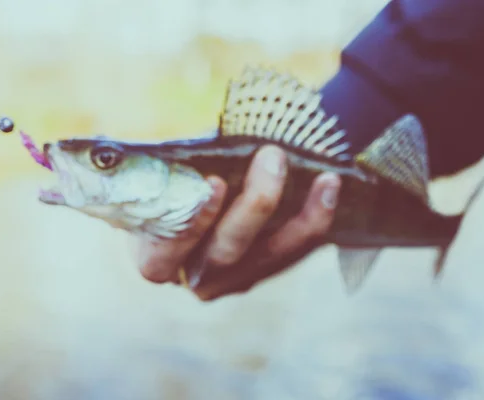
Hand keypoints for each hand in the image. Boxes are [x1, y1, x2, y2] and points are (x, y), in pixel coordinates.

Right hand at [136, 145, 340, 299]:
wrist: (191, 197)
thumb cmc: (166, 183)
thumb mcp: (154, 174)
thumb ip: (161, 165)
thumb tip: (160, 133)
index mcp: (155, 258)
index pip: (164, 256)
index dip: (190, 224)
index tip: (215, 181)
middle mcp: (194, 277)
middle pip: (226, 253)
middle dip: (255, 204)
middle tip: (273, 155)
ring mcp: (232, 279)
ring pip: (269, 257)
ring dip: (300, 217)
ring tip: (325, 178)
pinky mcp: (263, 270)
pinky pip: (294, 253)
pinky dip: (314, 221)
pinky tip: (329, 188)